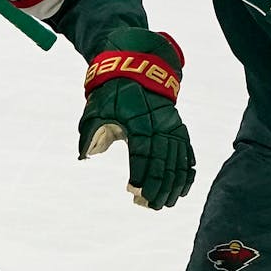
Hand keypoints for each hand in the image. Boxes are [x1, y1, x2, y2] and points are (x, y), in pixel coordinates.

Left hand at [78, 27, 194, 208]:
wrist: (137, 65)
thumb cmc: (112, 90)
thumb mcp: (96, 107)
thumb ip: (89, 132)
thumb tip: (83, 155)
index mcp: (139, 121)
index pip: (142, 154)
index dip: (141, 175)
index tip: (135, 191)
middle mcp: (160, 125)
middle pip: (163, 162)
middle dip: (158, 186)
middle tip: (151, 205)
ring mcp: (172, 126)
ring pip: (178, 160)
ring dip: (174, 184)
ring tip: (166, 202)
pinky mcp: (178, 127)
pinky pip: (187, 153)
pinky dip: (187, 172)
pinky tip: (183, 189)